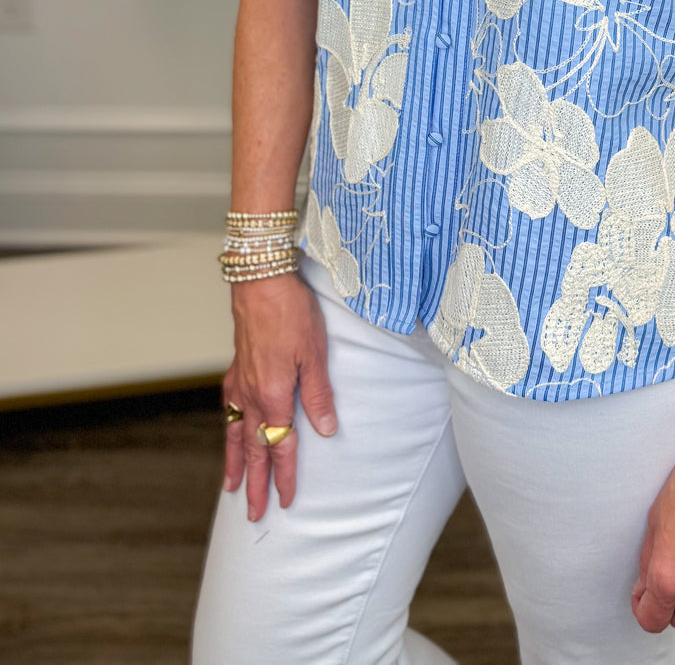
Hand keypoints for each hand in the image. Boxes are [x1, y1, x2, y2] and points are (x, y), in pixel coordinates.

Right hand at [222, 272, 336, 520]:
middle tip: (253, 514)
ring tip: (232, 487)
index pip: (281, 446)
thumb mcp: (315, 354)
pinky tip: (229, 432)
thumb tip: (325, 431)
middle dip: (255, 483)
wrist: (261, 282)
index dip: (284, 475)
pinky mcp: (235, 367)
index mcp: (274, 396)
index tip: (285, 501)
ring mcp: (240, 382)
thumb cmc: (292, 313)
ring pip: (234, 433)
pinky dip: (227, 429)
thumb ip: (319, 396)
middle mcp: (252, 396)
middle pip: (252, 449)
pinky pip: (228, 409)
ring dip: (234, 463)